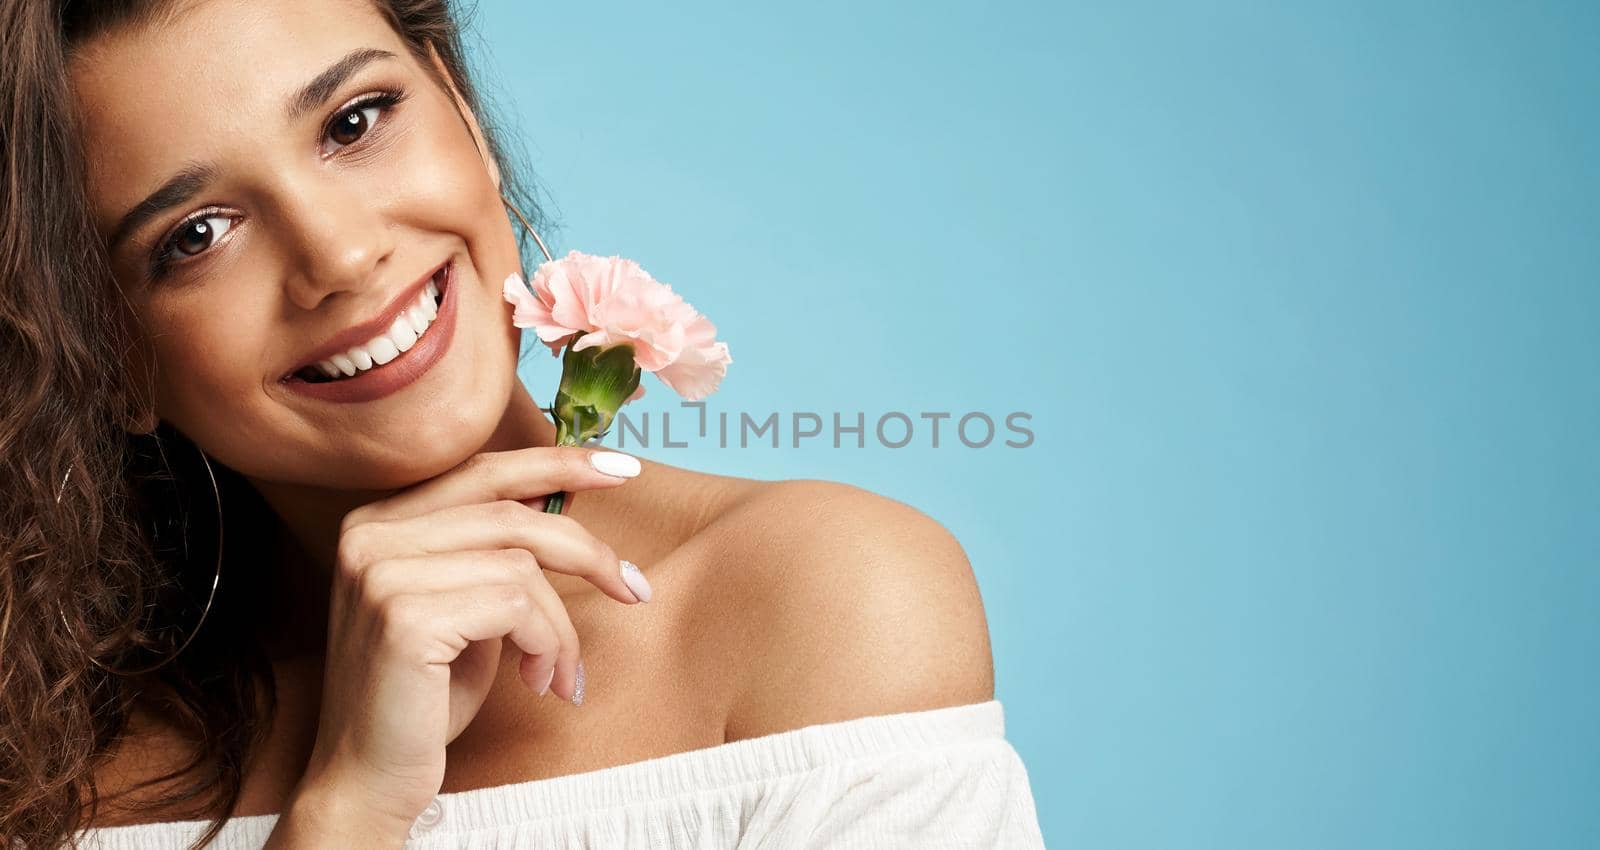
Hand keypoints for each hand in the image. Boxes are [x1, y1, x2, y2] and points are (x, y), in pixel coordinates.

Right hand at [288, 446, 647, 838]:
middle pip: (512, 513)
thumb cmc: (424, 698)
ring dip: (560, 627)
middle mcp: (370, 535)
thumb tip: (565, 499)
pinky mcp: (404, 616)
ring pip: (522, 566)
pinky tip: (538, 681)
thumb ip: (496, 553)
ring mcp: (381, 572)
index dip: (558, 463)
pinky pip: (515, 606)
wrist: (366, 780)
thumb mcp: (466, 608)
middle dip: (587, 551)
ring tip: (559, 672)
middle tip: (635, 588)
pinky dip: (546, 643)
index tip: (623, 469)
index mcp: (379, 522)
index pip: (484, 471)